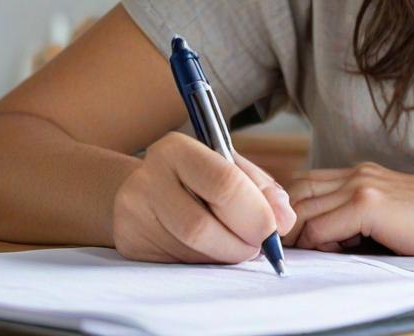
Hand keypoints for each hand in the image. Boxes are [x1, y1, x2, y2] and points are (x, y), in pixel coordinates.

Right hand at [111, 131, 296, 263]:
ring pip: (190, 251)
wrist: (139, 189)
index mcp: (177, 149)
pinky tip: (207, 250)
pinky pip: (176, 264)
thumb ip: (261, 190)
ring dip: (224, 257)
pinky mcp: (129, 243)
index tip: (273, 230)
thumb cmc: (195, 178)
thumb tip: (284, 219)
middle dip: (240, 244)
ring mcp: (133, 212)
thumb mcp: (229, 169)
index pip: (223, 183)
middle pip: (201, 226)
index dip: (255, 213)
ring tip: (234, 246)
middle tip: (258, 247)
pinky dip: (203, 263)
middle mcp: (148, 177)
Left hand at [283, 161, 413, 256]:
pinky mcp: (368, 205)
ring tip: (311, 255)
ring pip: (303, 210)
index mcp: (360, 173)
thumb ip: (358, 217)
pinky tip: (334, 255)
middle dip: (286, 223)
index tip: (294, 238)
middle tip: (291, 250)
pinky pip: (321, 228)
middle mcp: (356, 174)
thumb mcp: (390, 211)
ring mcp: (360, 186)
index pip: (305, 183)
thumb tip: (324, 242)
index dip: (292, 210)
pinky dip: (318, 245)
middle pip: (296, 193)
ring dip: (299, 236)